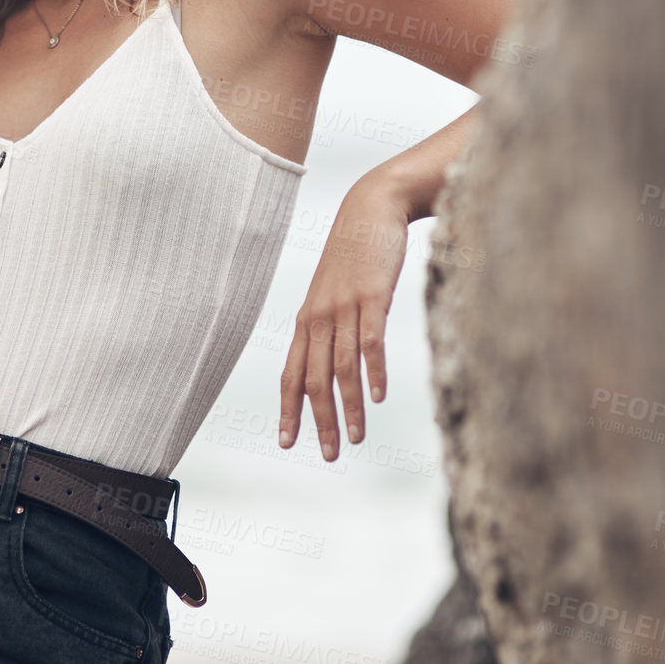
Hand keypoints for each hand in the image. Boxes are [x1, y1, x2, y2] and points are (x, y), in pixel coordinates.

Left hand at [278, 178, 409, 460]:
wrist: (370, 208)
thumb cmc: (354, 254)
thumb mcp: (334, 293)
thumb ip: (330, 326)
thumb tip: (335, 361)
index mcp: (307, 321)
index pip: (292, 374)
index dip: (289, 409)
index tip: (287, 443)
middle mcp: (319, 317)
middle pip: (315, 380)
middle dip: (320, 421)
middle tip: (329, 455)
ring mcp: (344, 307)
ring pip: (341, 368)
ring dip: (349, 408)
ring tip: (357, 437)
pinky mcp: (371, 296)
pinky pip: (369, 341)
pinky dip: (373, 371)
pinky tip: (377, 396)